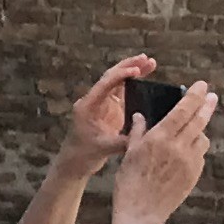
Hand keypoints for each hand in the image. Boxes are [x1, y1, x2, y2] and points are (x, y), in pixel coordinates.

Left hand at [57, 55, 156, 173]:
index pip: (105, 85)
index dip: (121, 75)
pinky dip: (133, 86)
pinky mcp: (109, 111)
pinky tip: (146, 79)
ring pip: (118, 83)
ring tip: (150, 63)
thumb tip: (142, 135)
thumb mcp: (102, 149)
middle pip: (111, 77)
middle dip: (128, 66)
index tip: (137, 70)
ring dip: (133, 73)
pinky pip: (122, 94)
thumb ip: (121, 142)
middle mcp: (94, 101)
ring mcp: (102, 105)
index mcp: (87, 106)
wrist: (73, 164)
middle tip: (147, 58)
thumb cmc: (82, 155)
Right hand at [114, 81, 219, 223]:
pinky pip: (199, 155)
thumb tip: (140, 116)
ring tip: (193, 129)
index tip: (202, 85)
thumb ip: (137, 131)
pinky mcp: (194, 174)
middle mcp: (178, 147)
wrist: (141, 213)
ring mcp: (189, 161)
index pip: (183, 109)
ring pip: (202, 138)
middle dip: (207, 105)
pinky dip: (195, 148)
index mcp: (160, 137)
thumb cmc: (129, 183)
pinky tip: (186, 151)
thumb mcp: (129, 153)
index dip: (195, 95)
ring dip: (200, 130)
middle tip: (212, 96)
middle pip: (199, 120)